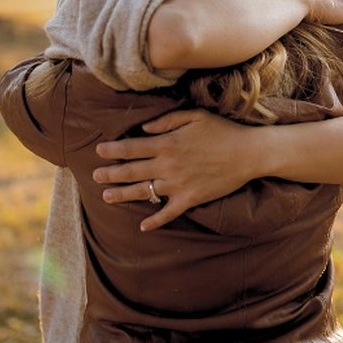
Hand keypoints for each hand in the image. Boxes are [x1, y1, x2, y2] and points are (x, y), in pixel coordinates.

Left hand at [93, 109, 259, 230]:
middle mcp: (168, 165)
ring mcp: (177, 184)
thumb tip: (144, 129)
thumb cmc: (223, 131)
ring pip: (143, 192)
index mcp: (167, 143)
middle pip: (131, 171)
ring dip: (122, 195)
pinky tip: (143, 226)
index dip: (112, 150)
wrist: (248, 153)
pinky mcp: (189, 199)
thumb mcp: (195, 116)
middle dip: (110, 173)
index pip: (131, 147)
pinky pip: (167, 213)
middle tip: (95, 176)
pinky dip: (154, 221)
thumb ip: (167, 121)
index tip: (99, 151)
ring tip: (106, 196)